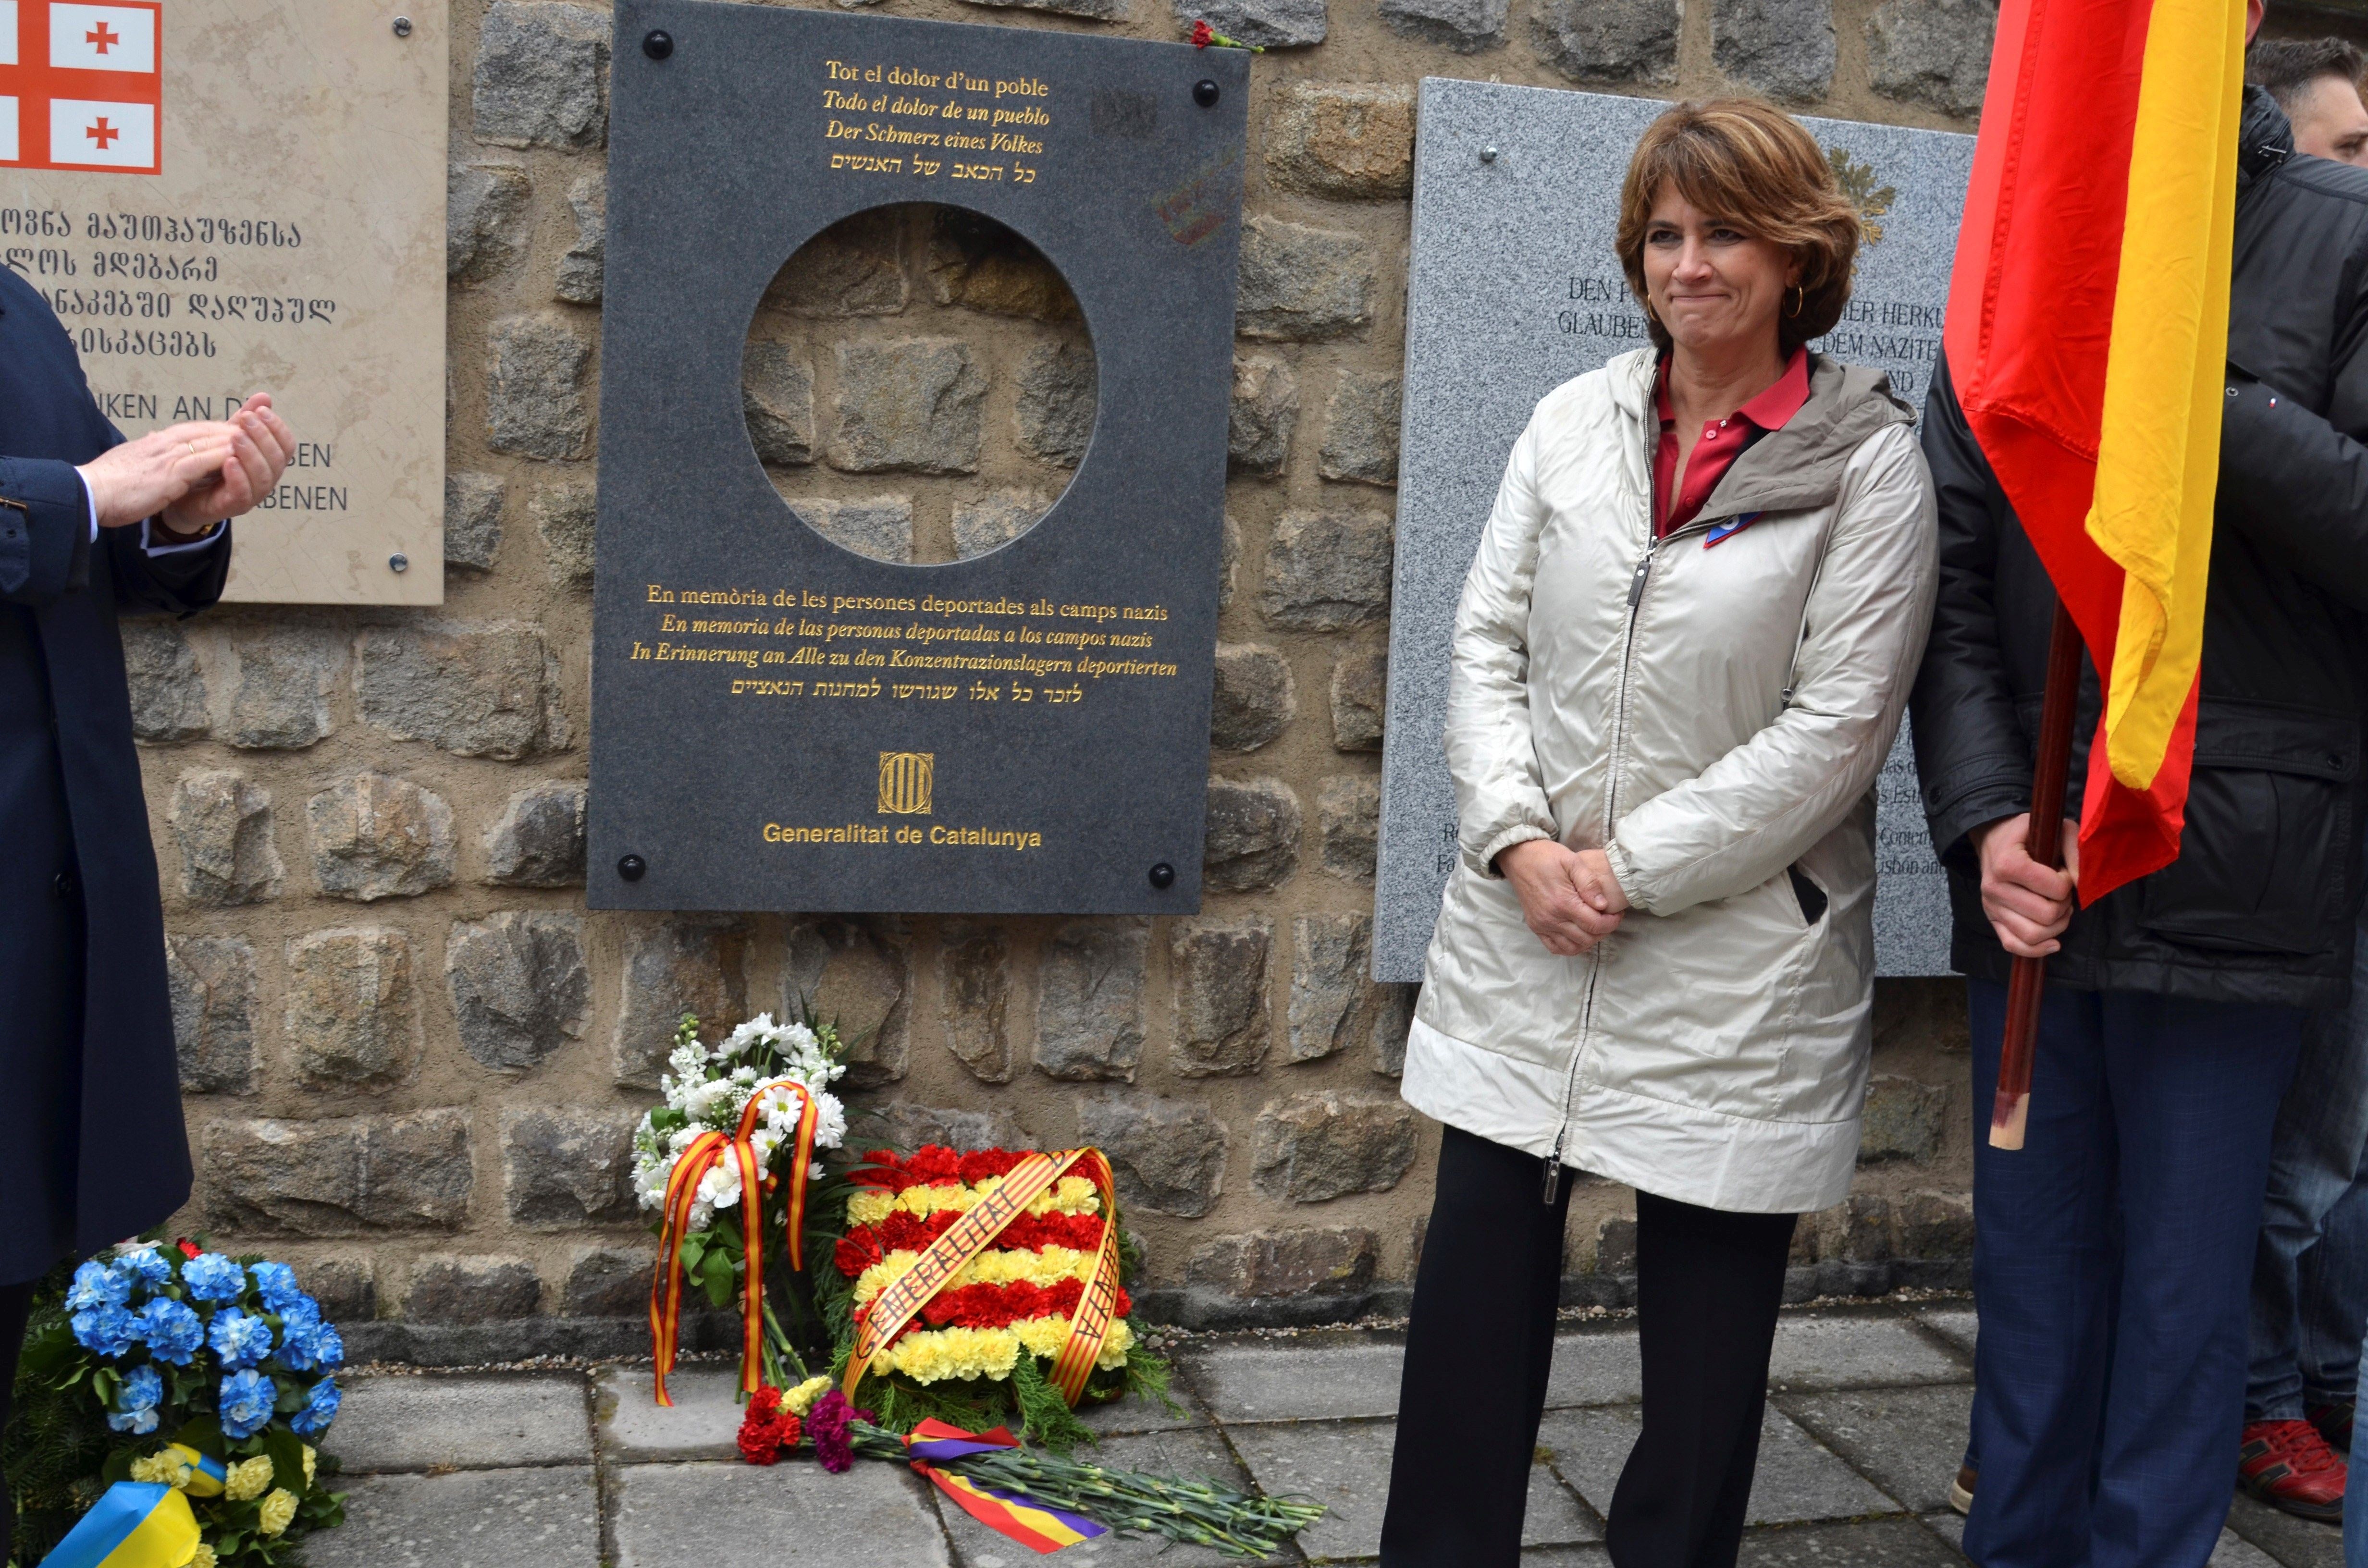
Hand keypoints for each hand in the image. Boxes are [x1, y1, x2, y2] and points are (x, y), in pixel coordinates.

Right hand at [79, 394, 291, 535]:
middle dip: (246, 431)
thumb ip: (163, 458)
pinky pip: (204, 461)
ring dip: (242, 443)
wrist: (90, 491)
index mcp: (165, 439)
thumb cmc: (116, 483)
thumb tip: (172, 459)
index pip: (207, 429)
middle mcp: (170, 441)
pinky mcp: (169, 472)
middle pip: (217, 430)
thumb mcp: (145, 465)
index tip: (257, 430)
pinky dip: (225, 458)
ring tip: (266, 446)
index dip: (235, 429)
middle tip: (272, 433)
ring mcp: (170, 454)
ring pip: (215, 441)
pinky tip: (242, 461)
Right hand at [1497, 839, 1625, 956]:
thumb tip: (1602, 905)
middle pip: (1586, 939)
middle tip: (1609, 918)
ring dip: (1588, 941)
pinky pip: (1555, 948)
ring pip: (1572, 948)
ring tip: (1595, 926)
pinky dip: (1570, 947)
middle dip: (1603, 931)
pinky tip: (1578, 934)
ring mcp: (1542, 925)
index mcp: (1563, 902)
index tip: (1617, 913)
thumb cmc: (1547, 856)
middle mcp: (1551, 918)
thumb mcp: (1572, 861)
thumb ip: (1589, 883)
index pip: (1595, 925)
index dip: (1612, 922)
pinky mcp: (1535, 926)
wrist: (1519, 857)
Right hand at [1973, 813, 2080, 957]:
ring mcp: (1991, 906)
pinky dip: (2037, 950)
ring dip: (2056, 926)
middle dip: (2064, 905)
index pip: (2054, 888)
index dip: (2067, 882)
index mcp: (2007, 863)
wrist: (1994, 840)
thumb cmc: (2029, 834)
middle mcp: (1994, 888)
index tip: (2061, 871)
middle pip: (2046, 915)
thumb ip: (2076, 851)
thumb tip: (2082, 885)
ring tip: (2057, 909)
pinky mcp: (1992, 920)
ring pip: (2033, 935)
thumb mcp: (2058, 829)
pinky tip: (2053, 942)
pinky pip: (2014, 946)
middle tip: (2061, 892)